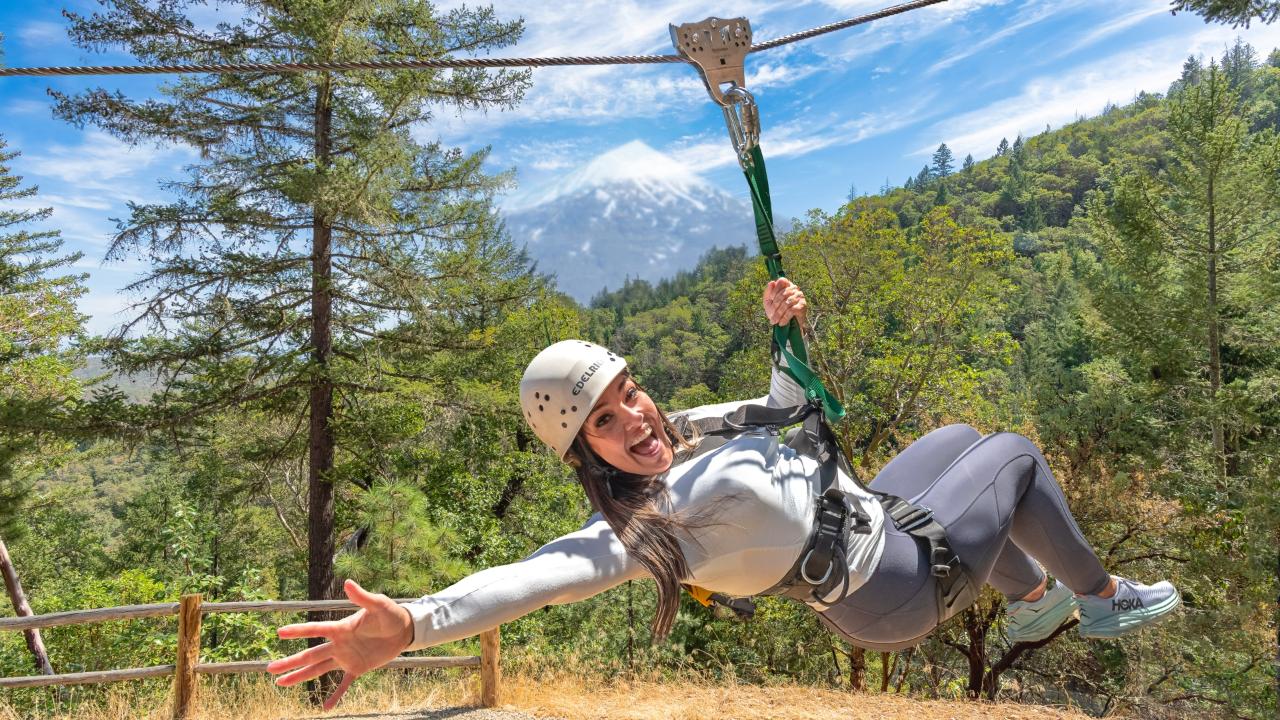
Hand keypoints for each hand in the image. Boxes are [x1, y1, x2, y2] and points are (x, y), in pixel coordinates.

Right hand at [267, 579, 414, 710]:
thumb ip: (362, 597)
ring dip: (300, 676)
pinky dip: (335, 695)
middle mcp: (339, 644)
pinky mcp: (358, 668)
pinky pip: (343, 683)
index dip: (299, 631)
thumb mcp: (378, 604)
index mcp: (341, 628)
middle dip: (290, 662)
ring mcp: (346, 657)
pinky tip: (325, 707)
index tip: (280, 633)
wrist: (403, 630)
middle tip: (270, 668)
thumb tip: (348, 582)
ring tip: (281, 683)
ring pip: (318, 669)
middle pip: (310, 654)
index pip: (316, 630)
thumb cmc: (390, 614)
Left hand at [762, 278, 807, 326]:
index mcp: (786, 285)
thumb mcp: (768, 302)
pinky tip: (781, 323)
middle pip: (783, 294)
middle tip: (770, 316)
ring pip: (787, 303)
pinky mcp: (803, 305)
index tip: (770, 299)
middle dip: (774, 306)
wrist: (788, 325)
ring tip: (774, 321)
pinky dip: (785, 317)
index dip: (775, 289)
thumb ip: (768, 292)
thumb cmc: (776, 311)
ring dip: (778, 314)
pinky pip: (792, 310)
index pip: (782, 281)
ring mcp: (800, 296)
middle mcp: (794, 288)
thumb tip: (771, 282)